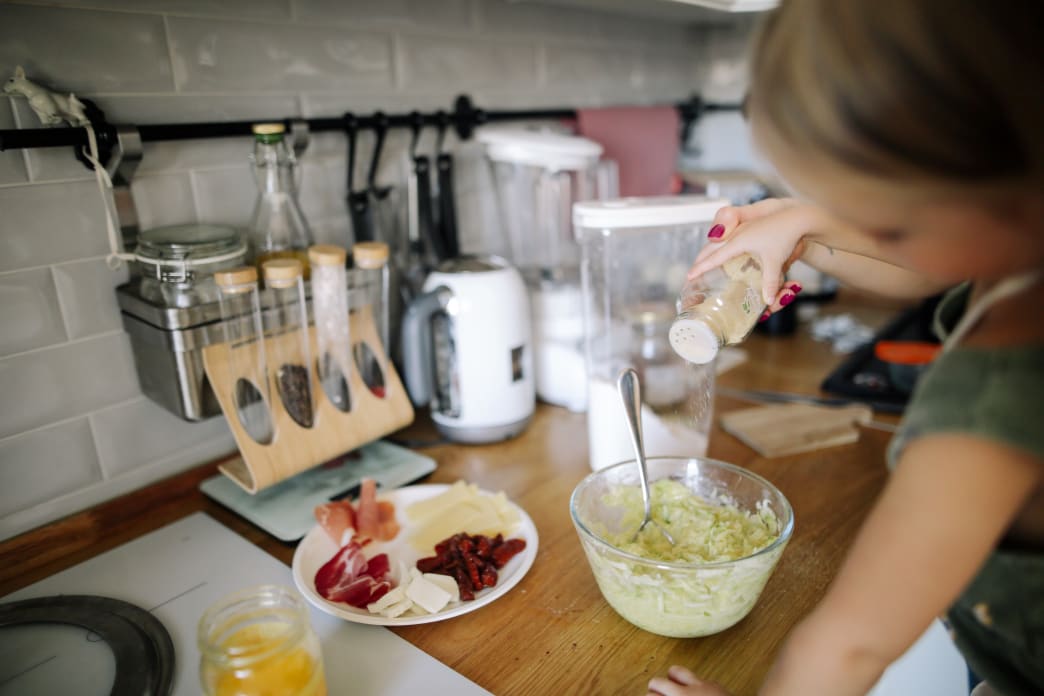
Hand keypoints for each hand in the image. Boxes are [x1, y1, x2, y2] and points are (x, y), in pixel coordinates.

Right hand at [647, 666, 732, 695]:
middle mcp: (684, 692)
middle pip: (658, 681)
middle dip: (655, 687)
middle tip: (654, 692)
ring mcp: (699, 685)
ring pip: (677, 671)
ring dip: (671, 678)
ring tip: (671, 684)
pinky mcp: (714, 684)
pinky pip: (698, 678)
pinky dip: (694, 683)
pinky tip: (697, 692)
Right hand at [689, 198, 814, 313]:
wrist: (797, 217)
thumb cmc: (785, 235)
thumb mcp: (776, 261)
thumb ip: (770, 282)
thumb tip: (769, 302)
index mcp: (739, 242)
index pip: (715, 257)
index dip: (702, 267)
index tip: (690, 275)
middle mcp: (737, 235)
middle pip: (712, 247)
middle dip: (701, 259)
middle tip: (692, 272)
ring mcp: (742, 230)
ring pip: (719, 242)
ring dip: (709, 252)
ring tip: (702, 263)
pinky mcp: (749, 229)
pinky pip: (729, 239)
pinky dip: (721, 246)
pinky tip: (720, 249)